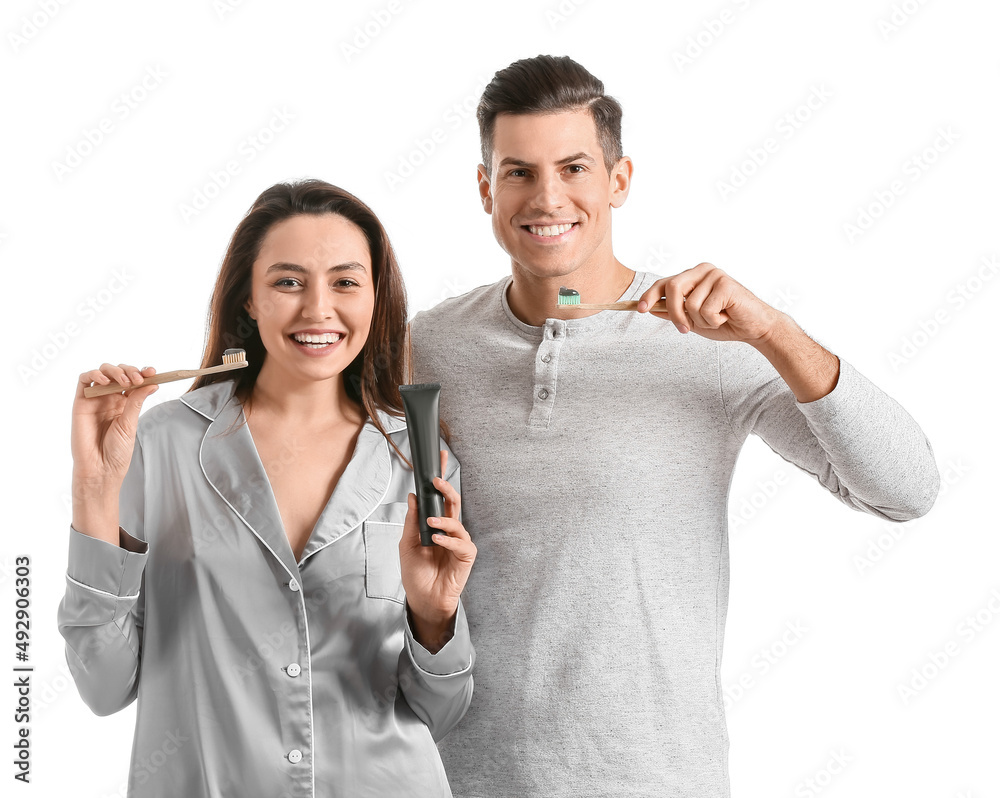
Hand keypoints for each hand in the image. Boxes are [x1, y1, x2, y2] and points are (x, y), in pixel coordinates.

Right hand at [71, 364, 157, 540]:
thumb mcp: (130, 424)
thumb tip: (152, 383)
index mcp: (126, 403)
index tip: (153, 372)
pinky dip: (93, 374)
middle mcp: (110, 398)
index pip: (134, 381)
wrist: (100, 467)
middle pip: (119, 373)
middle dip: (130, 371)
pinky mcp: (81, 402)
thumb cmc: (117, 450)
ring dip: (114, 371)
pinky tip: (104, 380)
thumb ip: (136, 401)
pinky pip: (83, 381)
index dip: (143, 373)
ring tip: (125, 381)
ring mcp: (96, 399)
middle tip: (139, 379)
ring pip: (102, 372)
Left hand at [399, 450, 476, 652]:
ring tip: (430, 523)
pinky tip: (437, 541)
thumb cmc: (416, 574)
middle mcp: (450, 530)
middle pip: (453, 502)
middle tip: (436, 480)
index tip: (440, 457)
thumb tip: (413, 496)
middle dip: (446, 487)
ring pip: (457, 521)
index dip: (442, 477)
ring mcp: (459, 542)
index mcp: (436, 524)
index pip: (440, 497)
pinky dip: (448, 540)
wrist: (423, 599)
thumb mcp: (407, 544)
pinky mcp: (466, 556)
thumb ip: (411, 521)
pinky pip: (461, 543)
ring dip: (443, 519)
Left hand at [637, 262, 782, 343]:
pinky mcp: (726, 284)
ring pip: (690, 304)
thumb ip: (673, 312)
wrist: (754, 328)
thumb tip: (650, 309)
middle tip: (685, 329)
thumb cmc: (725, 322)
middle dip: (675, 313)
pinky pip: (706, 309)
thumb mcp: (693, 320)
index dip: (650, 296)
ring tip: (717, 319)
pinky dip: (714, 321)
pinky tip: (727, 316)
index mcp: (693, 276)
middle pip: (673, 289)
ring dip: (701, 321)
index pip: (664, 282)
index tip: (640, 309)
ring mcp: (715, 275)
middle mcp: (702, 271)